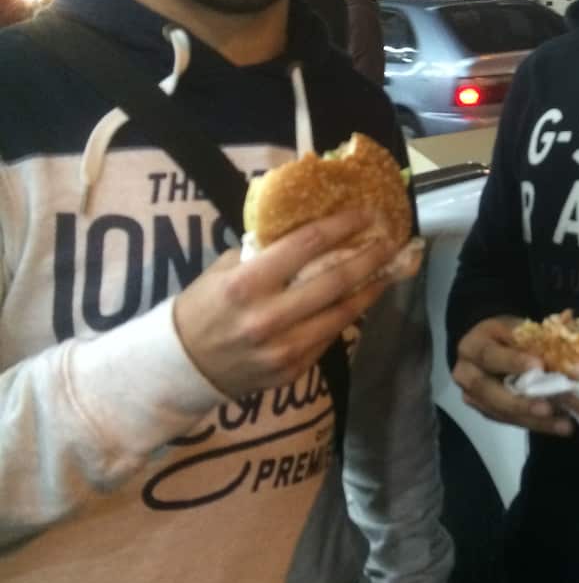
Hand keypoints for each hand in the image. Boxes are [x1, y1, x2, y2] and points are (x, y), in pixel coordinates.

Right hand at [173, 209, 398, 398]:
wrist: (182, 367)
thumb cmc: (205, 307)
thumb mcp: (226, 270)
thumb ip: (265, 252)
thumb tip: (310, 229)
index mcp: (247, 283)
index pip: (307, 244)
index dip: (342, 225)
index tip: (366, 212)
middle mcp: (268, 316)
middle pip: (334, 279)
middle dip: (369, 256)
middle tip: (391, 239)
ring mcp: (283, 348)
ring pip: (342, 312)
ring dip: (370, 288)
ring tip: (389, 269)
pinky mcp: (293, 369)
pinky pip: (330, 336)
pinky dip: (349, 314)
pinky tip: (362, 298)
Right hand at [453, 316, 573, 436]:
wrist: (488, 347)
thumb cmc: (506, 335)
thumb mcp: (515, 326)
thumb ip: (535, 333)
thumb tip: (568, 329)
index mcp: (473, 346)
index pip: (490, 355)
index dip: (513, 361)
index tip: (539, 365)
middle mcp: (466, 373)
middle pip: (488, 391)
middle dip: (520, 402)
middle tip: (547, 408)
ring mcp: (473, 396)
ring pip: (500, 412)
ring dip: (533, 419)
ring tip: (562, 424)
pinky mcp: (486, 411)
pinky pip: (509, 421)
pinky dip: (535, 424)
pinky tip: (559, 425)